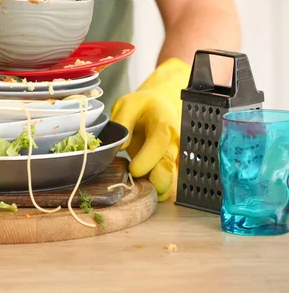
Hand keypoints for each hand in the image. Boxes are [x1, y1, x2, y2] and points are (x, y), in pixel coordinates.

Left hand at [111, 58, 190, 201]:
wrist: (159, 107)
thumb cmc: (141, 106)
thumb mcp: (127, 105)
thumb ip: (123, 121)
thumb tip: (121, 146)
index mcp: (163, 124)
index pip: (159, 144)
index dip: (147, 159)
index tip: (133, 170)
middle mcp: (173, 143)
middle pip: (169, 167)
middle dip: (154, 181)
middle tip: (134, 183)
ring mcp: (173, 157)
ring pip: (170, 180)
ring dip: (154, 189)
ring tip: (136, 187)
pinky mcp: (169, 167)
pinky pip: (166, 183)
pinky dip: (155, 190)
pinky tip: (141, 188)